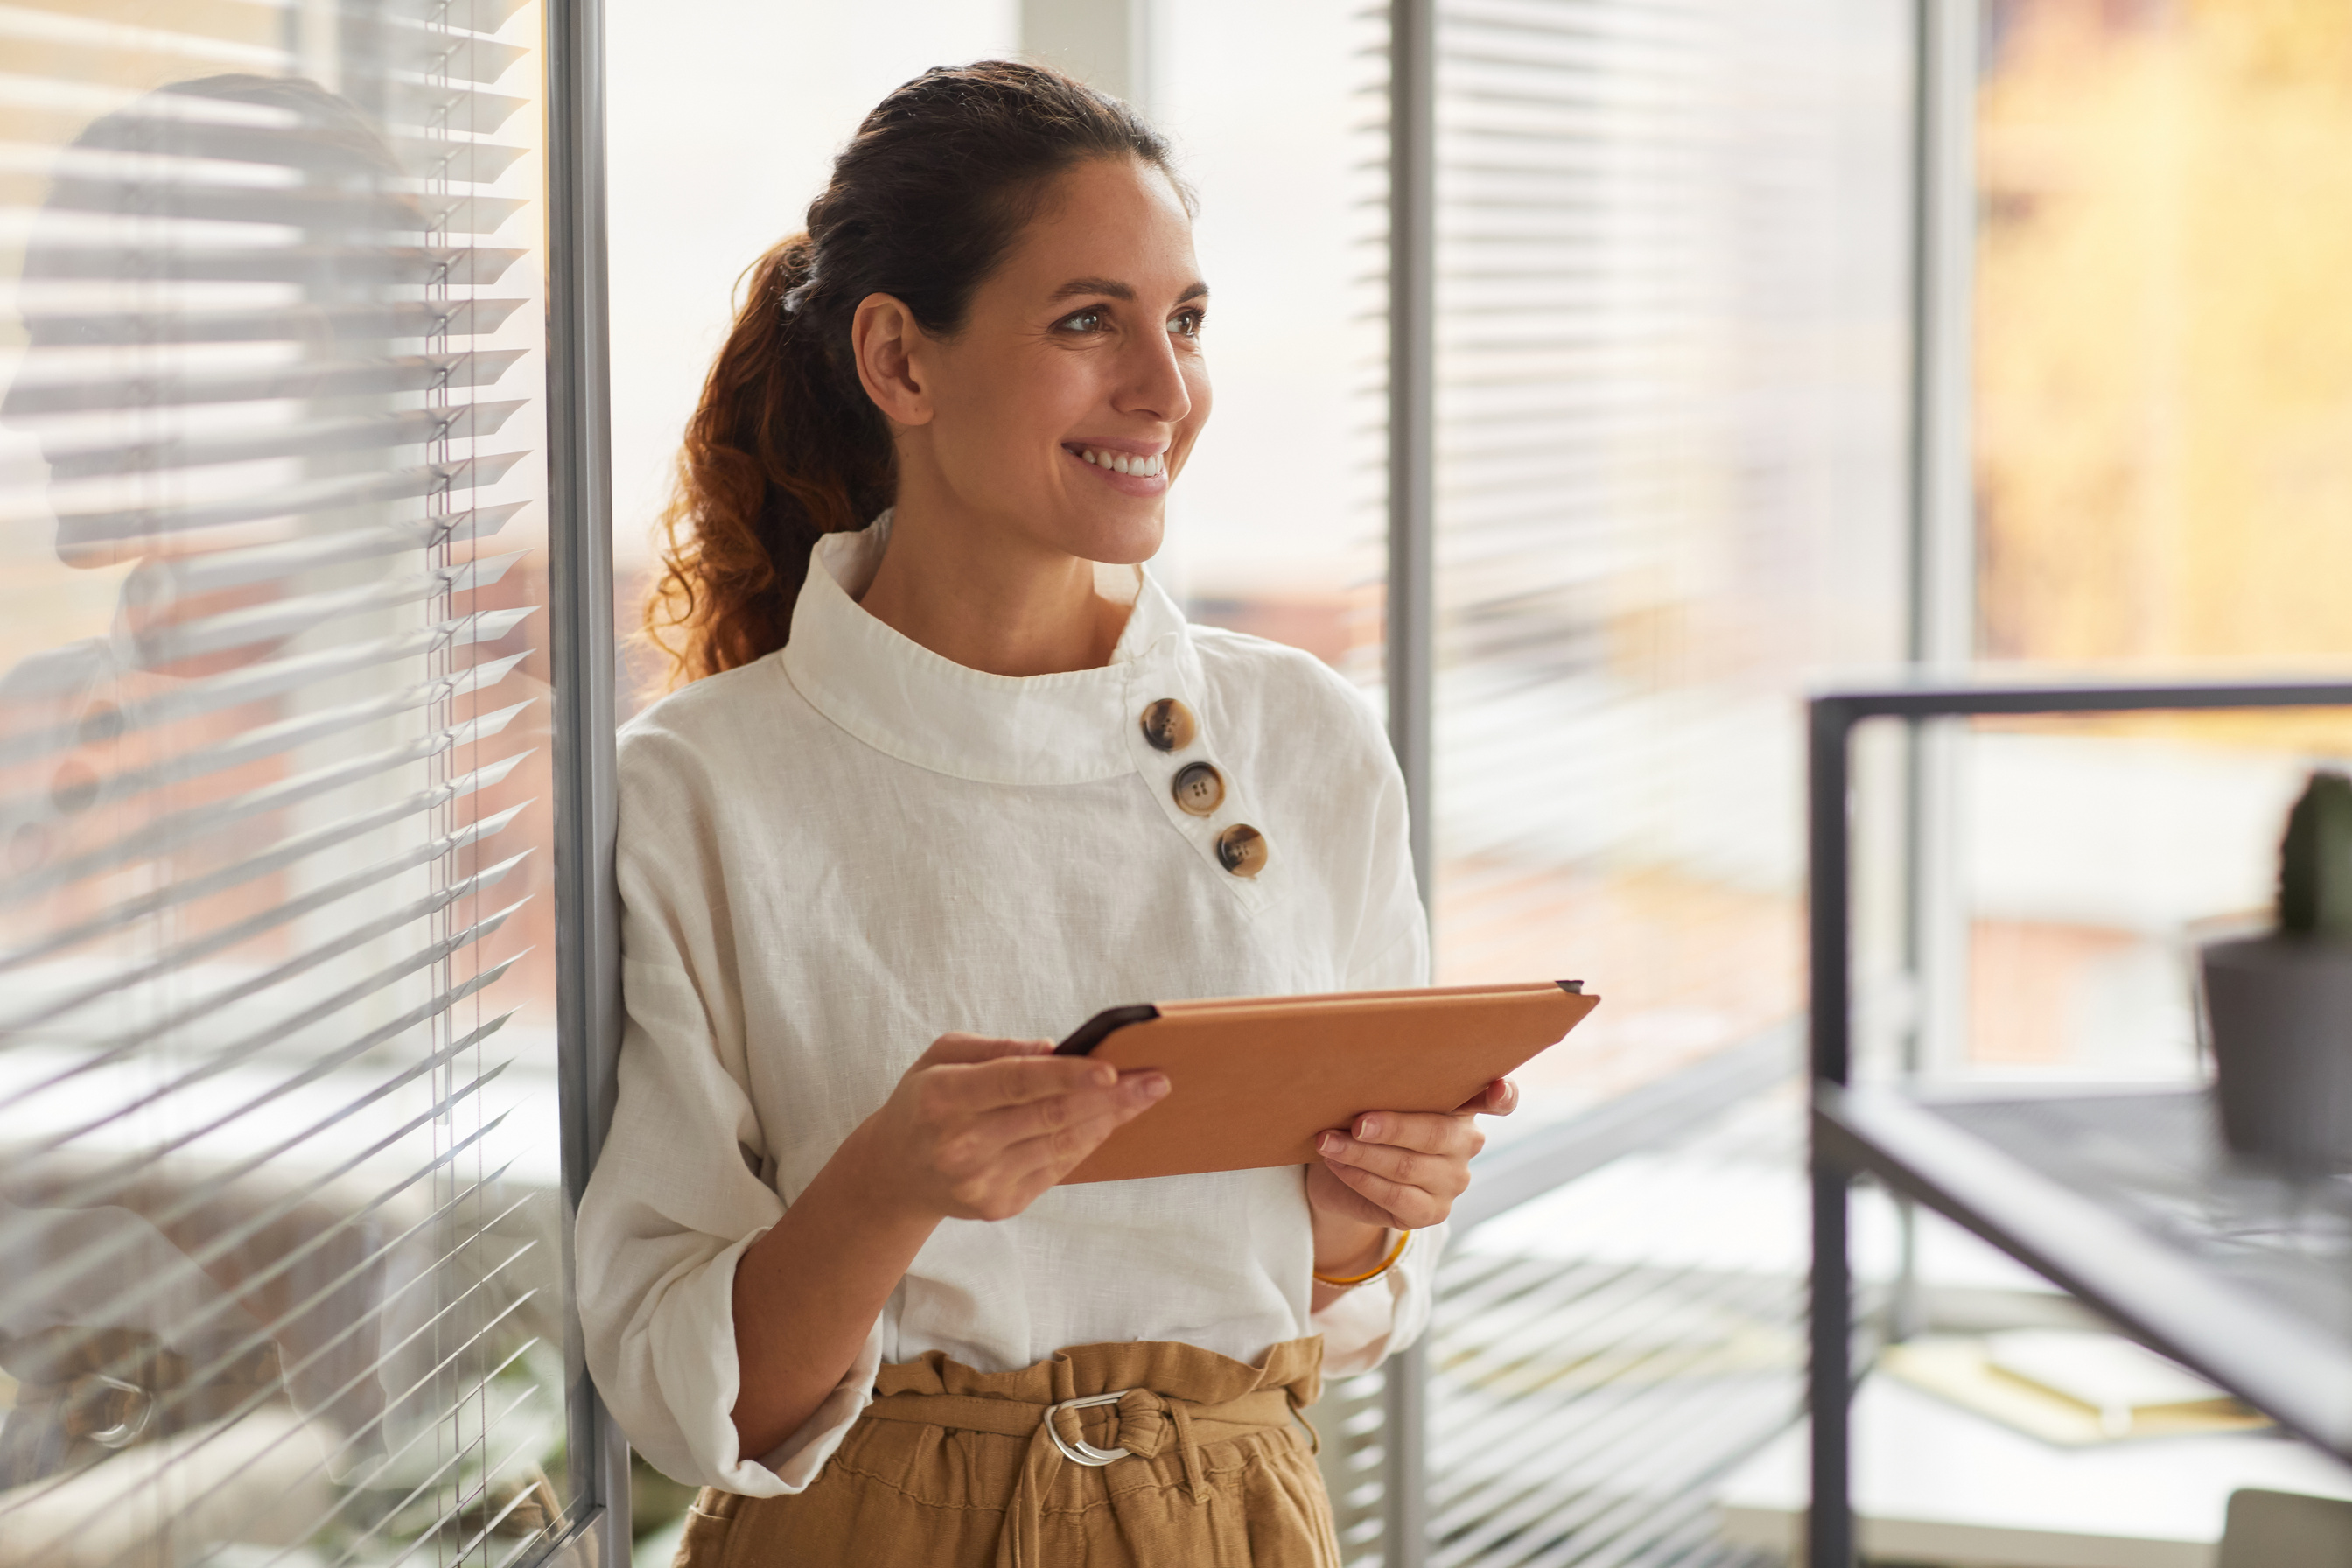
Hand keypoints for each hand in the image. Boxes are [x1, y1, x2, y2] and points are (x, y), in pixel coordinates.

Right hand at [855, 1032, 1168, 1223]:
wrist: (896, 1172)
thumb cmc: (925, 1101)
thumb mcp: (941, 1057)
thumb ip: (994, 1048)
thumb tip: (1052, 1049)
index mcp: (943, 1098)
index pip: (1015, 1084)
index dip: (1066, 1077)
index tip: (1111, 1069)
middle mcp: (961, 1145)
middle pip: (1049, 1116)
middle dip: (1110, 1098)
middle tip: (1156, 1079)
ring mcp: (980, 1181)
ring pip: (1060, 1144)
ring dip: (1108, 1119)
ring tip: (1144, 1095)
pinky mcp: (999, 1205)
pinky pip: (1056, 1169)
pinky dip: (1087, 1142)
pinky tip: (1109, 1121)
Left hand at [1307, 1077, 1519, 1235]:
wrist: (1339, 1172)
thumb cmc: (1363, 1123)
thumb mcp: (1379, 1100)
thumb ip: (1390, 1090)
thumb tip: (1362, 1077)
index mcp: (1462, 1106)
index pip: (1500, 1100)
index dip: (1502, 1094)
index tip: (1497, 1088)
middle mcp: (1467, 1143)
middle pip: (1435, 1133)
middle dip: (1391, 1127)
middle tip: (1356, 1122)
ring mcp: (1453, 1181)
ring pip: (1407, 1166)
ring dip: (1362, 1153)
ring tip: (1328, 1141)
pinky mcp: (1432, 1213)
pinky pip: (1394, 1195)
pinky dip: (1361, 1178)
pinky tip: (1338, 1164)